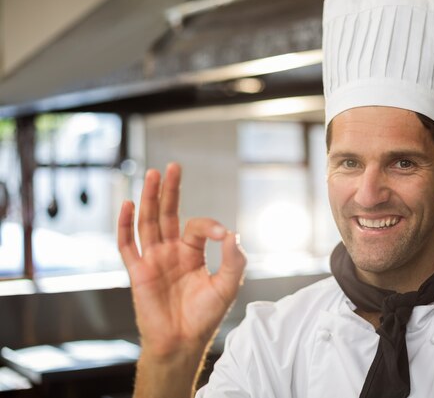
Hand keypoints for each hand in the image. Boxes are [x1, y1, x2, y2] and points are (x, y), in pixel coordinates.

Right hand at [117, 163, 245, 357]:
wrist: (183, 342)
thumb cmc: (205, 315)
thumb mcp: (228, 285)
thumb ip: (234, 259)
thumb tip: (232, 233)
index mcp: (192, 253)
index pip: (196, 226)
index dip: (210, 225)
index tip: (223, 234)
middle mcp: (171, 252)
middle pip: (168, 214)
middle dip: (171, 191)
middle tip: (173, 166)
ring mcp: (153, 260)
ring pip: (148, 223)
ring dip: (150, 199)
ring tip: (153, 174)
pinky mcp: (138, 272)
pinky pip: (128, 245)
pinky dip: (126, 226)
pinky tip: (129, 205)